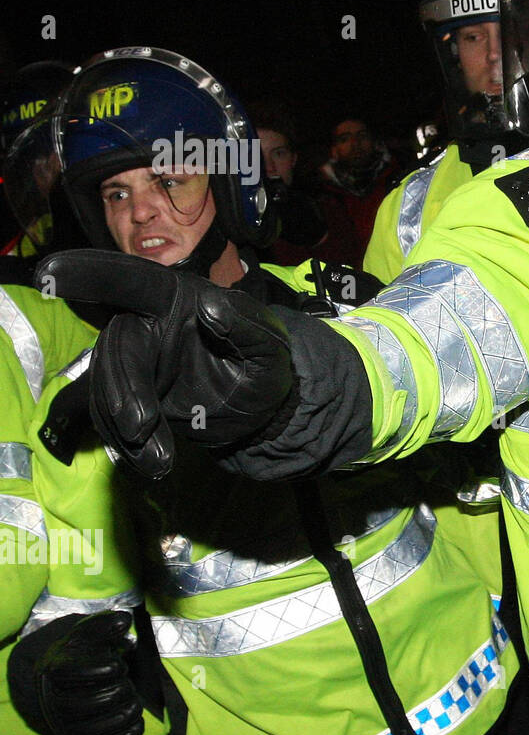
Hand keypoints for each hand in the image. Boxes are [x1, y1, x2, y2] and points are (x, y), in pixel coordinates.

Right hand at [9, 611, 143, 734]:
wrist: (55, 683)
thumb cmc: (77, 654)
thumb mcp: (86, 633)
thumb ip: (105, 624)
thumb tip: (124, 620)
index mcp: (56, 671)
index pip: (84, 672)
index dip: (110, 668)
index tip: (117, 665)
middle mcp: (55, 703)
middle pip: (99, 700)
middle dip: (122, 688)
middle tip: (124, 681)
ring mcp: (67, 726)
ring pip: (106, 724)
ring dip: (128, 709)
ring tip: (130, 698)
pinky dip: (128, 731)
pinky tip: (134, 719)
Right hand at [35, 250, 293, 479]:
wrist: (264, 412)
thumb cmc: (268, 364)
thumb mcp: (271, 346)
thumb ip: (246, 325)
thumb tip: (210, 306)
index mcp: (178, 299)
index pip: (132, 280)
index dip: (92, 273)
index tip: (51, 273)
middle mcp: (149, 325)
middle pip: (116, 345)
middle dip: (121, 386)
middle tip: (140, 424)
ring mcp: (138, 362)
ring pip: (108, 386)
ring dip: (121, 424)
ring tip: (157, 458)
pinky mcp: (134, 397)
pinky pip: (112, 418)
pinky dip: (127, 444)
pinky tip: (154, 462)